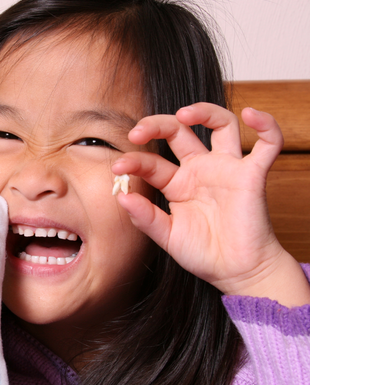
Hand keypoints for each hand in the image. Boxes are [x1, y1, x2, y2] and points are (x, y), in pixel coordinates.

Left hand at [112, 103, 308, 306]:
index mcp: (177, 183)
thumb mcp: (167, 237)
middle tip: (137, 132)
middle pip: (179, 132)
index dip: (134, 161)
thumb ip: (145, 218)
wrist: (237, 273)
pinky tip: (250, 114)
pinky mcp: (253, 175)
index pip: (152, 162)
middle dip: (157, 125)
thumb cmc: (204, 254)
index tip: (118, 167)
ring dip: (204, 111)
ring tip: (183, 114)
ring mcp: (227, 169)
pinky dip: (265, 125)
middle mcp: (200, 170)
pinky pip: (267, 144)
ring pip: (221, 125)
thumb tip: (121, 197)